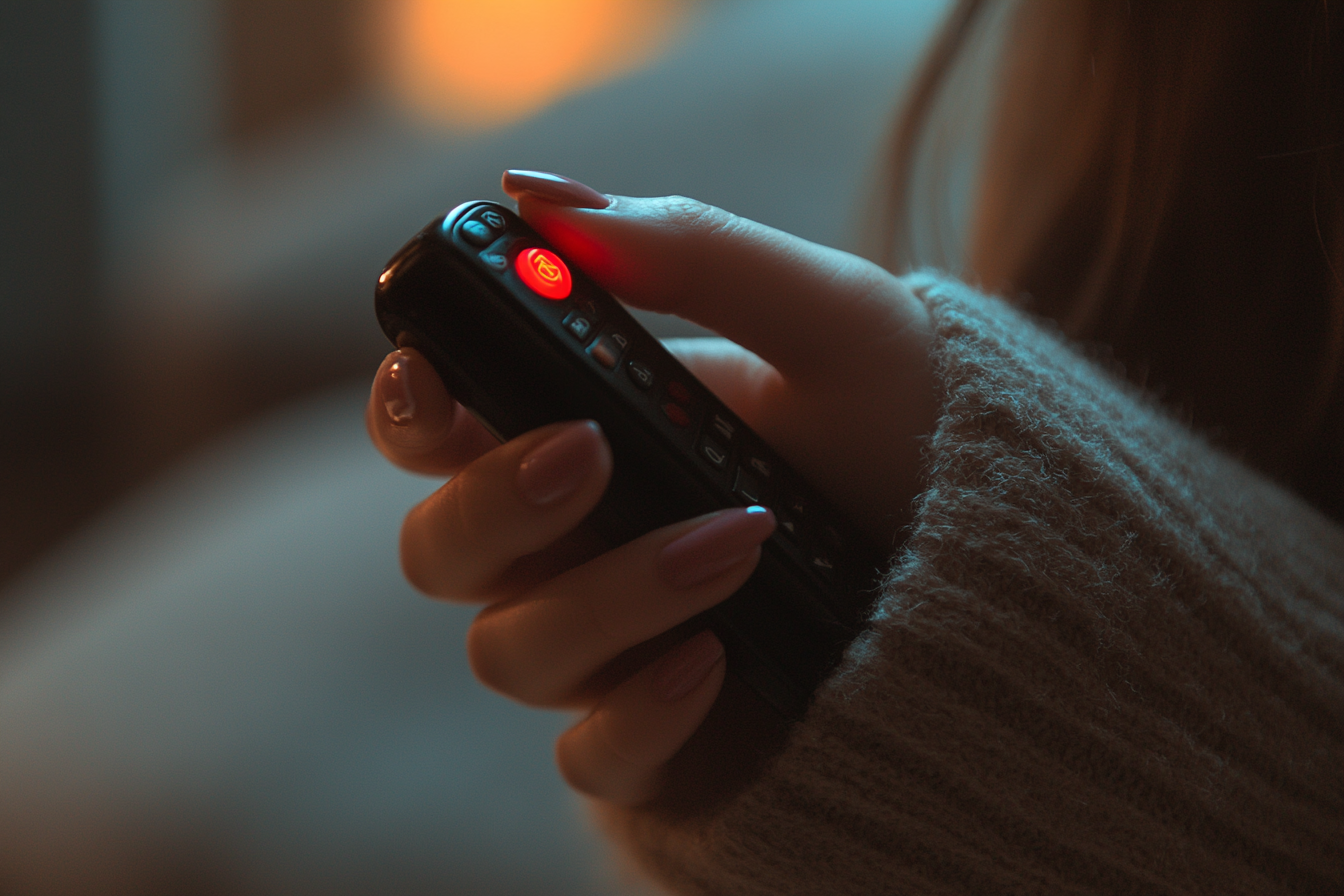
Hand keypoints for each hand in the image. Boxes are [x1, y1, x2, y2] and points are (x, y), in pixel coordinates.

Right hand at [366, 171, 937, 805]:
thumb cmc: (919, 421)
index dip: (408, 406)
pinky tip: (715, 662)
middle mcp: (579, 543)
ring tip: (739, 538)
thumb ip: (691, 252)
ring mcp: (618, 644)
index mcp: (586, 430)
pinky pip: (591, 759)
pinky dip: (636, 715)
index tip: (433, 373)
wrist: (1013, 550)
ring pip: (513, 650)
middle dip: (494, 502)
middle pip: (439, 551)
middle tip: (590, 451)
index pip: (439, 428)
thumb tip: (532, 192)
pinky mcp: (668, 738)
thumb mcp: (831, 314)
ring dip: (610, 594)